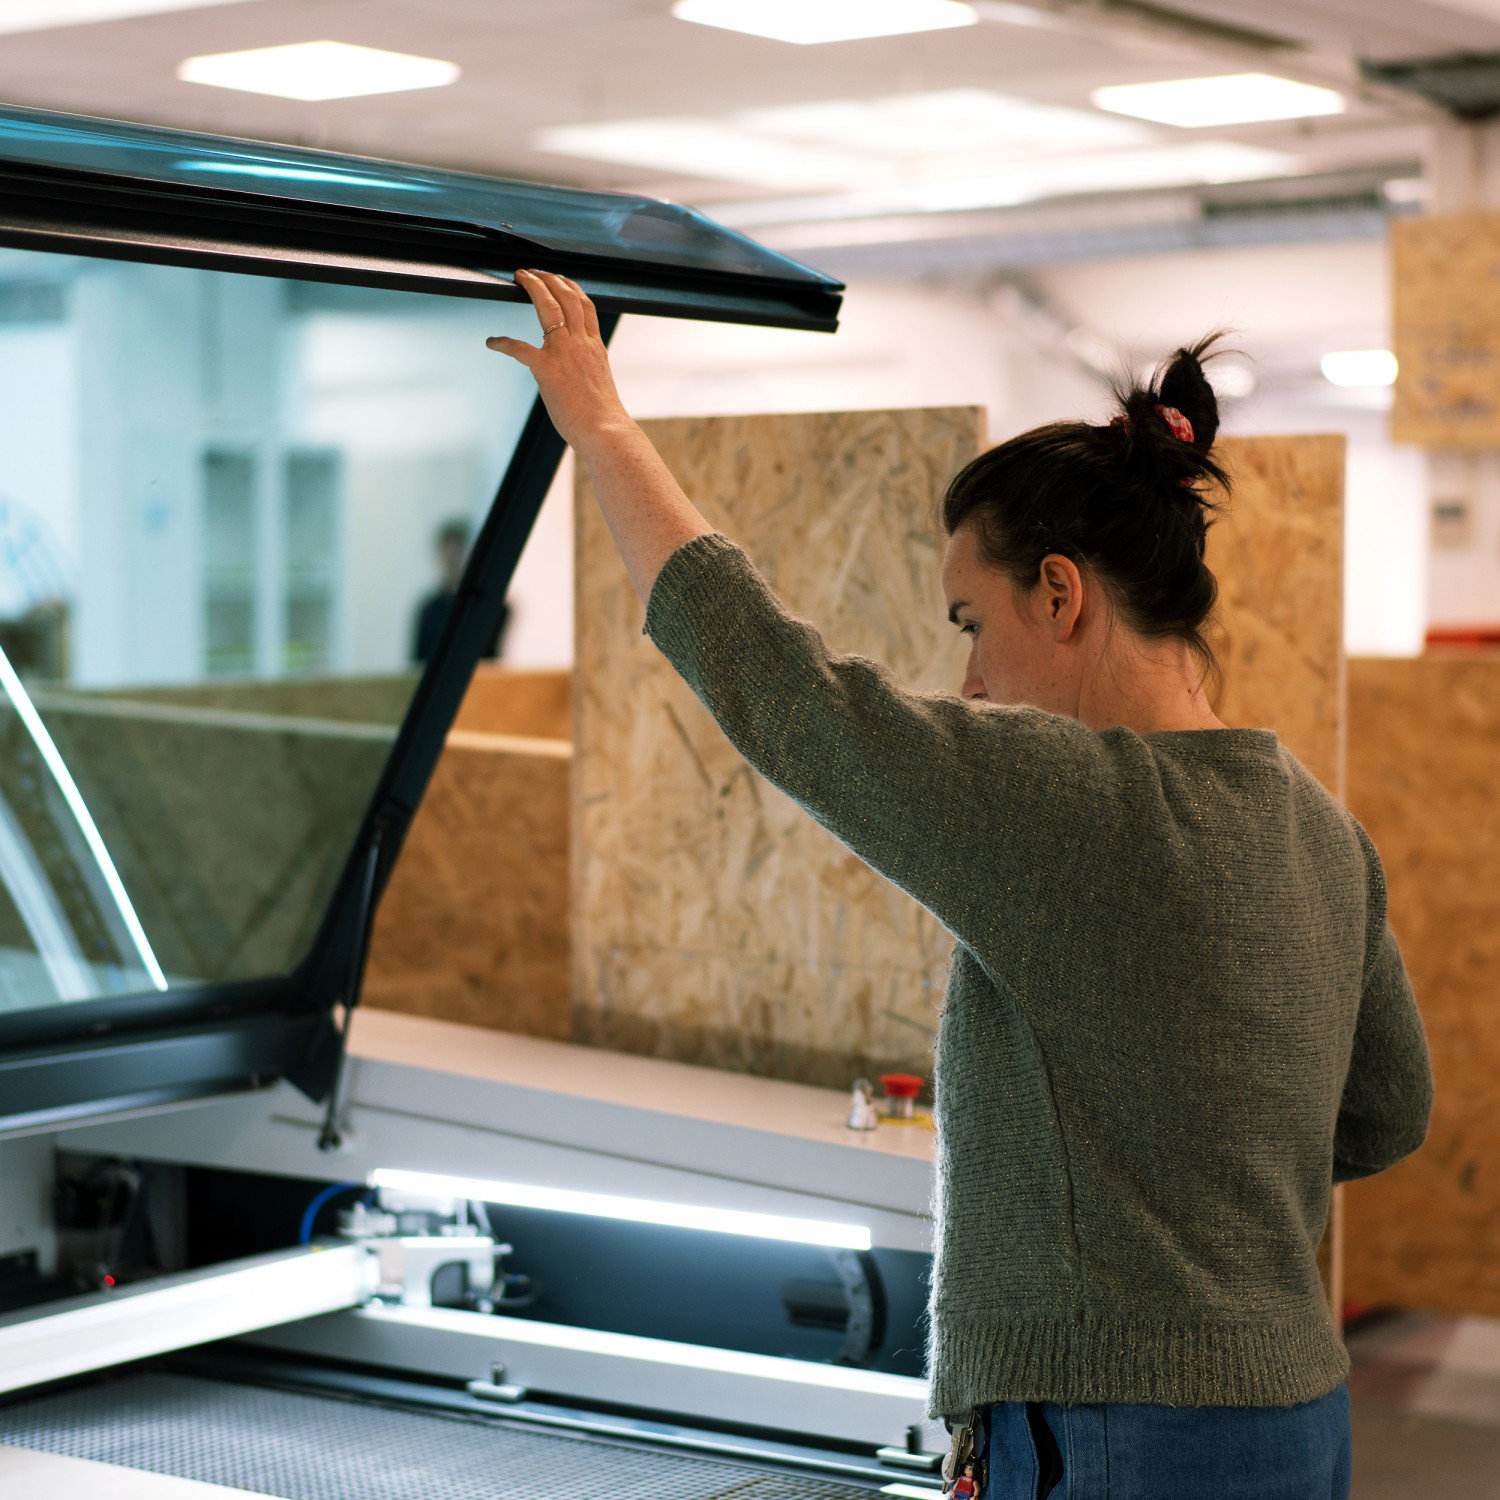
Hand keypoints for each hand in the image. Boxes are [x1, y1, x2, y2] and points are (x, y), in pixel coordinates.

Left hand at [486, 269, 630, 455]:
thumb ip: (585, 369)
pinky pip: (519, 348)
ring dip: (534, 288)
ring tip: (521, 278)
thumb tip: (573, 374)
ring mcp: (565, 353)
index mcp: (595, 347)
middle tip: (533, 272)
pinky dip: (503, 342)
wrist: (605, 431)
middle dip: (549, 278)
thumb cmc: (602, 416)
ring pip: (550, 307)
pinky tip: (492, 341)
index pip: (585, 306)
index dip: (571, 288)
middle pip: (567, 297)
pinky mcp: (547, 369)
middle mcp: (581, 344)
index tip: (560, 280)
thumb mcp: (599, 383)